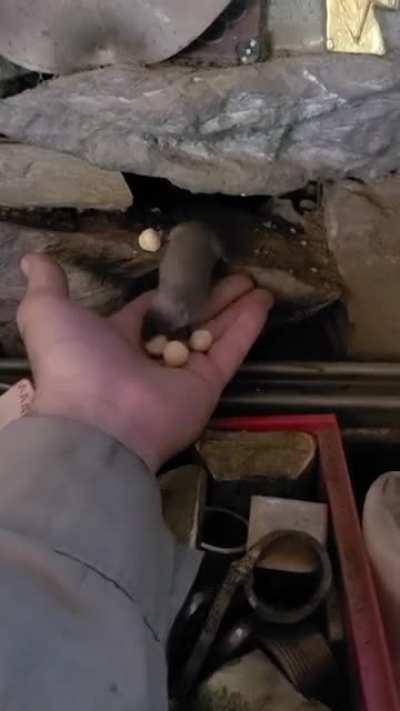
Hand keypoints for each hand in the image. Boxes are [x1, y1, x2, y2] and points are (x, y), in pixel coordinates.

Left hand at [17, 254, 272, 471]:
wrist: (97, 419)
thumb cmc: (73, 362)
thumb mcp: (48, 314)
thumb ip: (48, 286)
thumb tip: (35, 259)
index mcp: (118, 340)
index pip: (150, 311)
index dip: (169, 292)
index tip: (188, 271)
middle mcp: (152, 357)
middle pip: (189, 319)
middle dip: (211, 297)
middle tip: (234, 273)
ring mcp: (182, 372)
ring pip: (215, 332)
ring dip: (235, 307)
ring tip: (256, 281)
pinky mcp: (207, 385)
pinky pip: (231, 350)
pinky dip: (248, 325)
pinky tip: (264, 299)